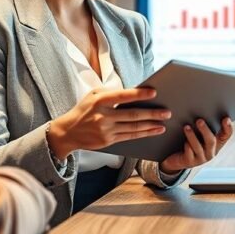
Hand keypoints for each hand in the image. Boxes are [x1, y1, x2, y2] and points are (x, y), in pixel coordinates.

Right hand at [47, 87, 169, 160]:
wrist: (67, 132)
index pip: (122, 96)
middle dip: (152, 114)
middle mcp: (103, 116)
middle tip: (167, 112)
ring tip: (164, 122)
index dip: (139, 94)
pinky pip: (130, 137)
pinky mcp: (108, 141)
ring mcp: (105, 130)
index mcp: (99, 101)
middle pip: (132, 115)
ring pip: (133, 128)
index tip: (154, 92)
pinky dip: (144, 134)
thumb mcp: (93, 95)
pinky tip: (154, 130)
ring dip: (151, 125)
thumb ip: (111, 92)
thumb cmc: (84, 109)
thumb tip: (135, 92)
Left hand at [159, 117, 233, 173]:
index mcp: (216, 143)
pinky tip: (184, 142)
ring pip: (198, 147)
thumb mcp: (200, 134)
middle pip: (211, 141)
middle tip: (199, 120)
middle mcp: (211, 152)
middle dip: (205, 130)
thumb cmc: (191, 142)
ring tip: (186, 127)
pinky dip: (187, 146)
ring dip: (192, 136)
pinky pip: (189, 154)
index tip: (226, 119)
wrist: (178, 159)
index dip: (228, 128)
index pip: (226, 136)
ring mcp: (201, 158)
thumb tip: (203, 110)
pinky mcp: (190, 162)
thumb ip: (204, 126)